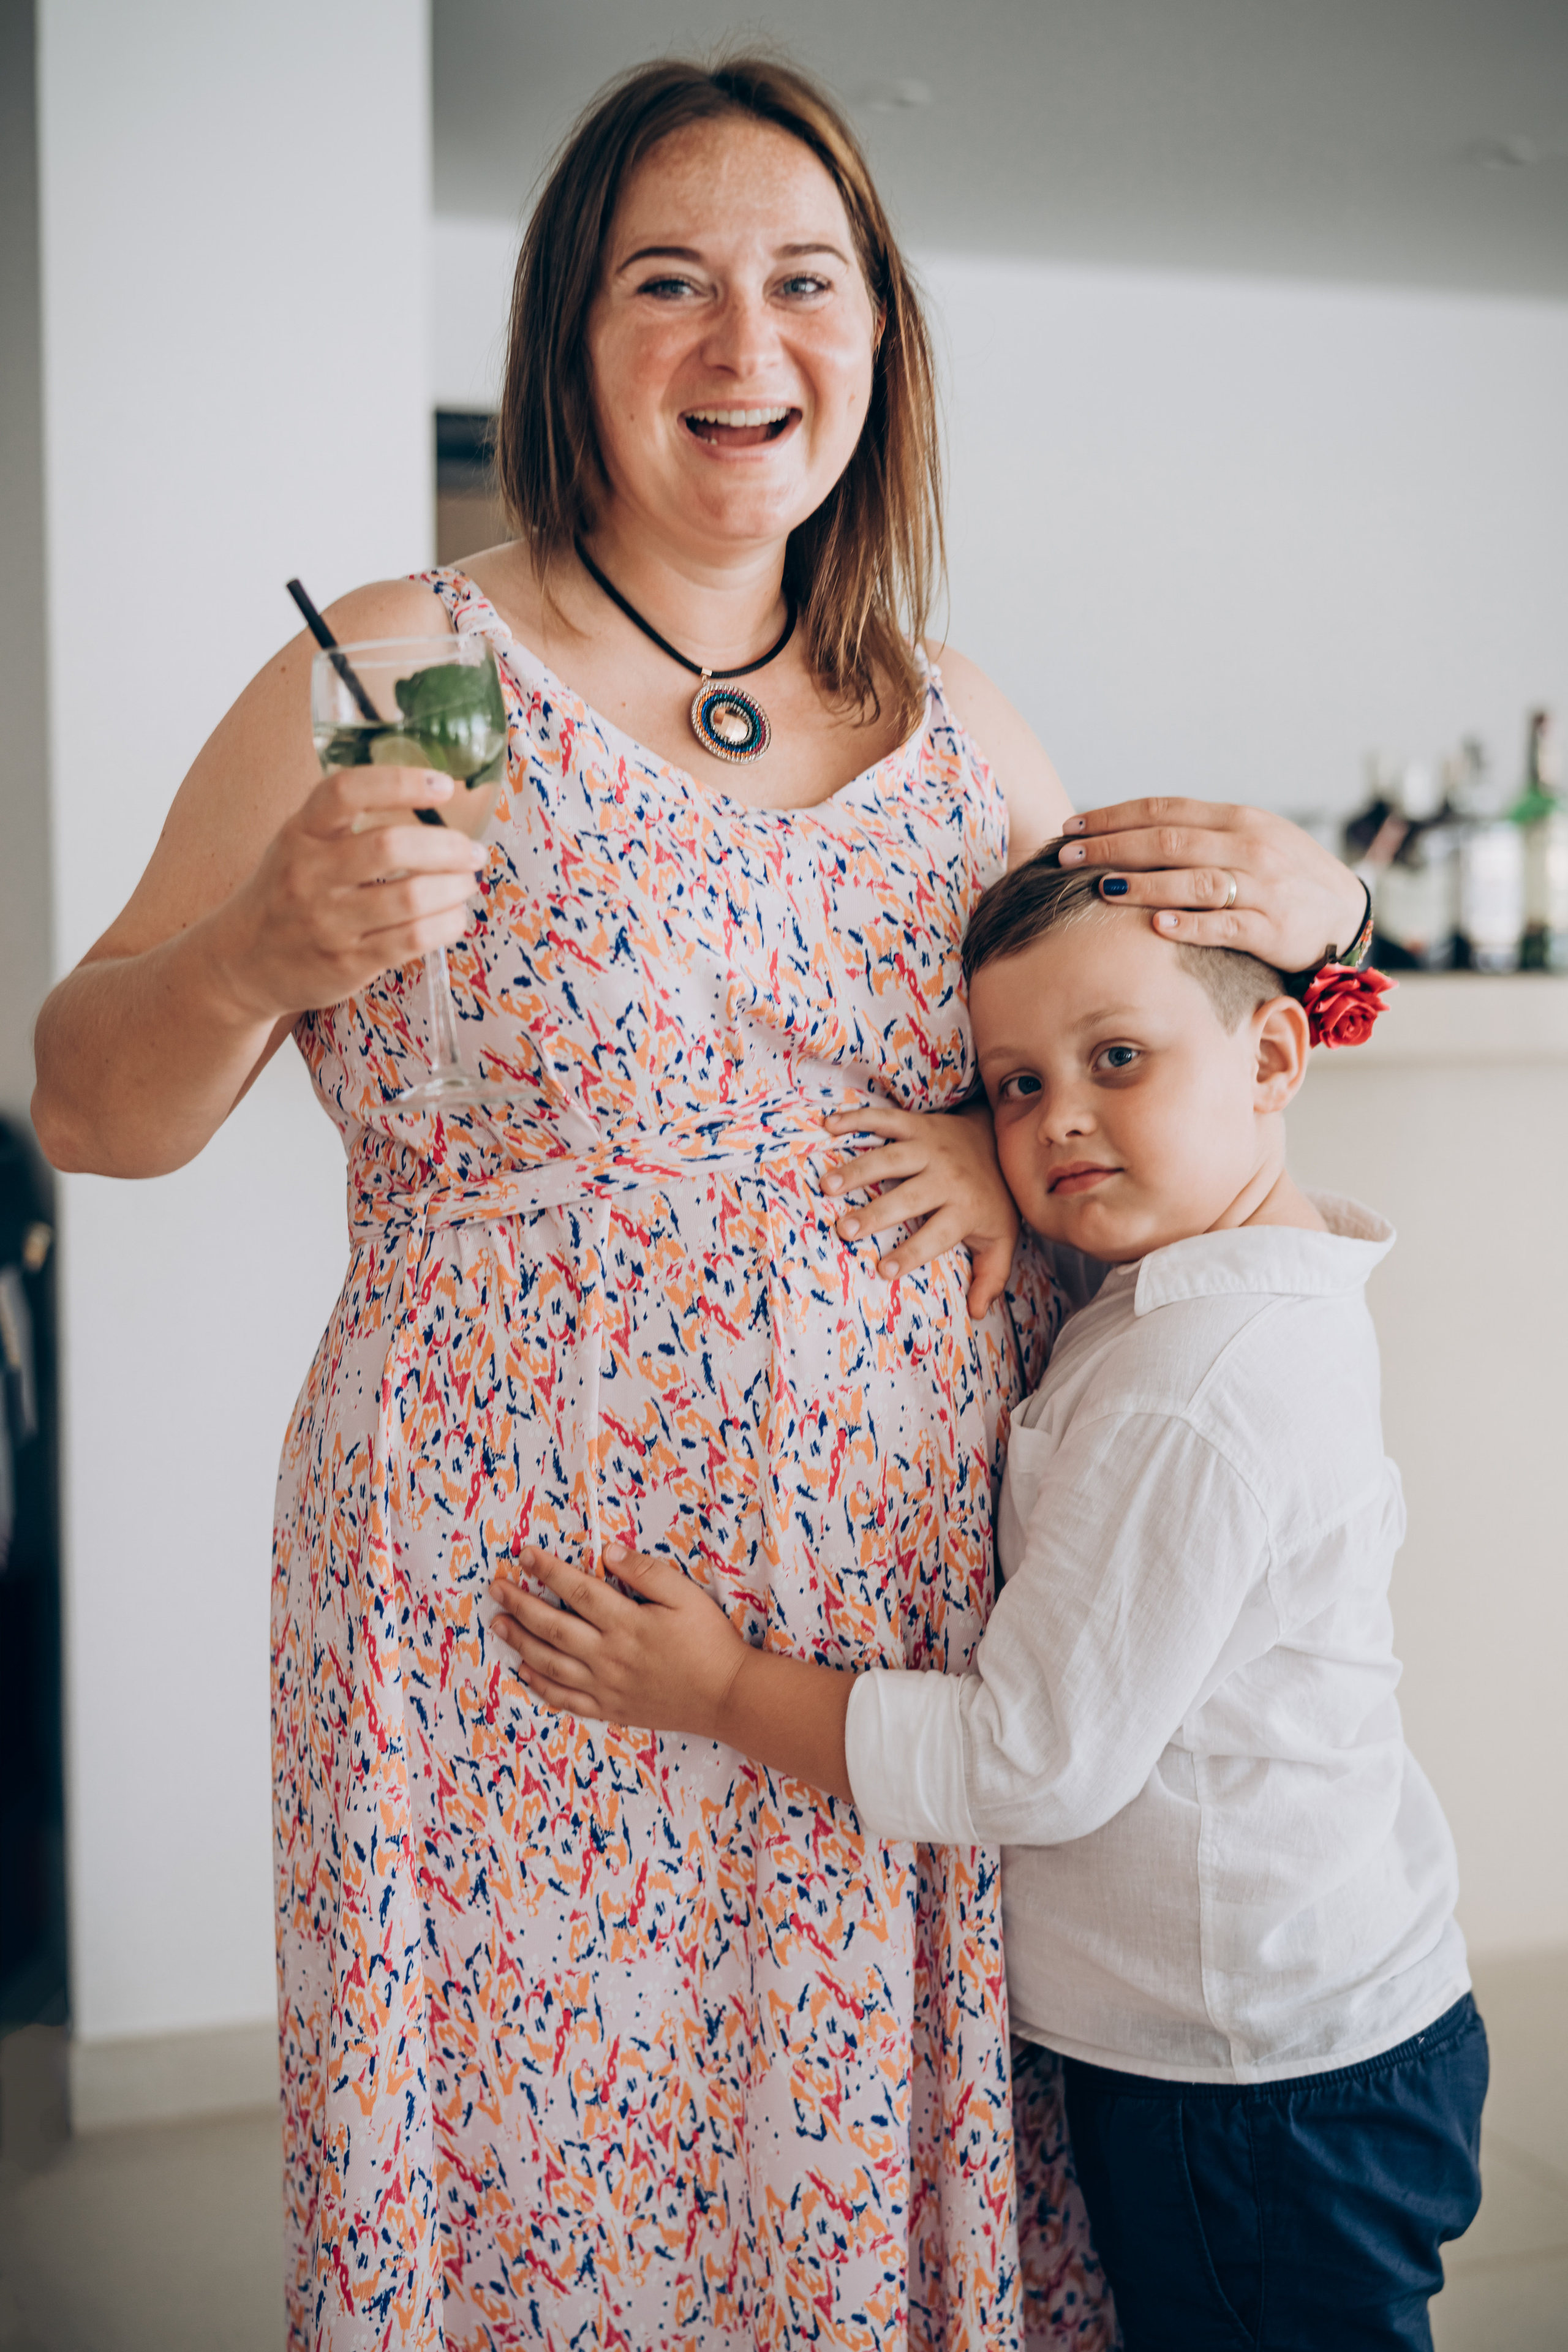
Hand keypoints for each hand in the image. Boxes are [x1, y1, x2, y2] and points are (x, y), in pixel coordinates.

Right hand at [214, 765, 487, 1021]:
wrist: (240, 963)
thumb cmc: (286, 893)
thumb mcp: (299, 844)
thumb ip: (347, 819)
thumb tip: (429, 794)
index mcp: (300, 832)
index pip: (346, 791)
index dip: (400, 782)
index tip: (443, 785)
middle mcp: (309, 874)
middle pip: (390, 847)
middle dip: (446, 847)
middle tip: (472, 852)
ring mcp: (326, 922)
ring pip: (409, 897)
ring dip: (453, 888)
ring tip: (465, 884)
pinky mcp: (346, 964)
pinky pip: (411, 940)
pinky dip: (446, 925)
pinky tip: (454, 918)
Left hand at [489, 1543, 749, 1737]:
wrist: (726, 1696)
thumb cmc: (710, 1641)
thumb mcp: (686, 1596)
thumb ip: (647, 1572)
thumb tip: (608, 1553)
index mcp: (627, 1624)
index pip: (578, 1591)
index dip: (548, 1571)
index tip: (524, 1556)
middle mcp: (609, 1656)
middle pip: (553, 1626)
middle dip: (520, 1604)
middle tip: (496, 1588)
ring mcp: (606, 1687)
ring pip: (551, 1664)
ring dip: (521, 1642)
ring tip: (499, 1624)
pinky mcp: (611, 1710)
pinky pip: (566, 1700)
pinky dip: (541, 1686)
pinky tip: (525, 1672)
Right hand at [822, 1102, 1019, 1317]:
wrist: (1002, 1142)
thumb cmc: (993, 1201)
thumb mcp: (1002, 1241)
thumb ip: (992, 1277)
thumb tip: (977, 1313)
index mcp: (966, 1208)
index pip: (937, 1235)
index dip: (911, 1253)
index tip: (882, 1271)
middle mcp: (948, 1176)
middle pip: (909, 1196)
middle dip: (875, 1213)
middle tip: (843, 1230)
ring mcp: (931, 1146)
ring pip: (891, 1157)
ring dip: (858, 1169)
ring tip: (827, 1185)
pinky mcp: (918, 1124)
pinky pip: (885, 1119)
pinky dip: (856, 1119)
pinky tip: (828, 1125)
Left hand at [1055, 799, 1365, 973]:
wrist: (1347, 914)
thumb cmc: (1285, 877)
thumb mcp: (1249, 842)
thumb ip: (1201, 836)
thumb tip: (1135, 834)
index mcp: (1237, 820)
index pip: (1164, 811)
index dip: (1114, 817)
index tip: (1072, 827)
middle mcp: (1248, 846)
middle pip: (1169, 841)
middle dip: (1112, 848)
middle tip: (1066, 857)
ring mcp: (1262, 887)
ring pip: (1194, 880)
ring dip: (1143, 884)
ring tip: (1100, 889)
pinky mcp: (1272, 928)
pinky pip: (1225, 925)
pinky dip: (1189, 924)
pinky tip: (1155, 926)